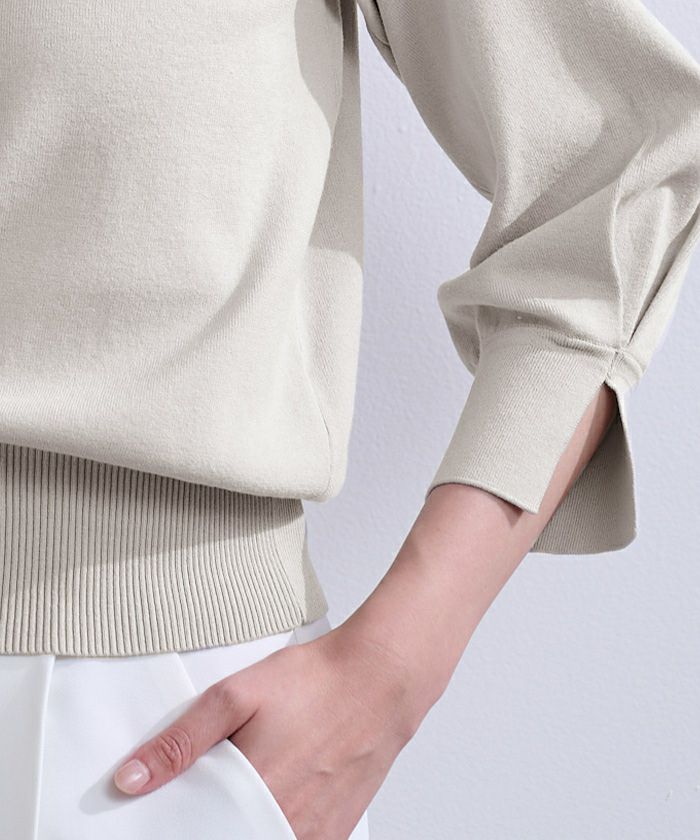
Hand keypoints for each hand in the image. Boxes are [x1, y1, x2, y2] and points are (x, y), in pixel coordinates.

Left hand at [112, 620, 422, 839]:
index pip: (197, 836)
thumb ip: (181, 741)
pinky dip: (275, 829)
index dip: (178, 827)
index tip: (161, 817)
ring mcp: (315, 834)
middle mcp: (286, 825)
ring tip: (243, 792)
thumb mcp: (236, 696)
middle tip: (210, 794)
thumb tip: (130, 779)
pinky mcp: (336, 832)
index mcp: (254, 795)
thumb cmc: (315, 682)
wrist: (379, 678)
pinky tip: (274, 801)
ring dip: (243, 828)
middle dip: (211, 824)